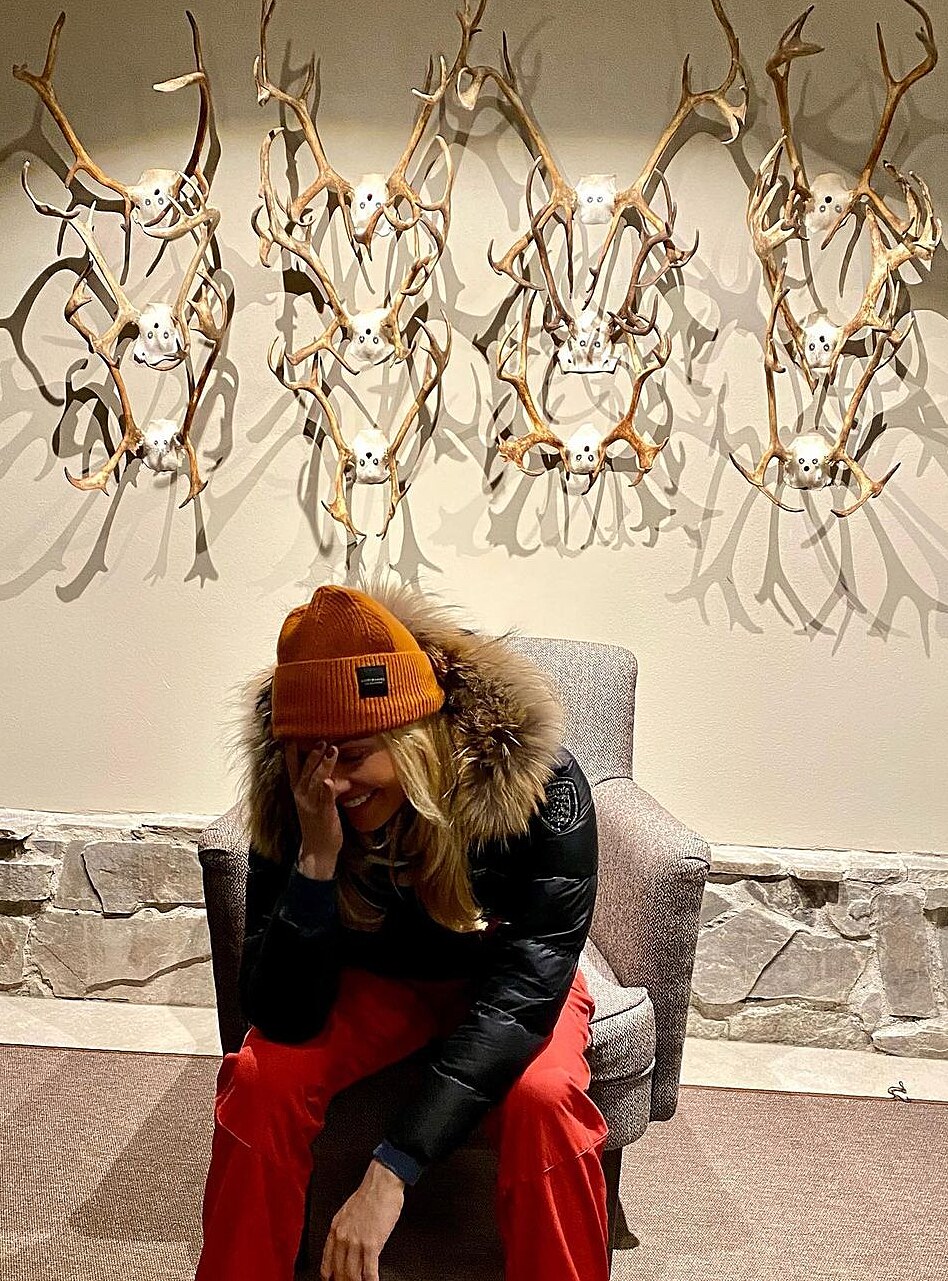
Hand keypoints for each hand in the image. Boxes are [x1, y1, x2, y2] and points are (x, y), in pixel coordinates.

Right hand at [285, 740, 343, 875]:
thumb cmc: (318, 824)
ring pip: (317, 781)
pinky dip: (328, 790)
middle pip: (306, 771)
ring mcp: (312, 805)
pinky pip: (325, 799)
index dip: (291, 753)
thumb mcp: (316, 802)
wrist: (317, 851)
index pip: (292, 768)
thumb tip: (332, 775)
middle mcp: (302, 796)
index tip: (291, 736)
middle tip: (321, 739)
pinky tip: (330, 781)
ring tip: (332, 750)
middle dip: (313, 754)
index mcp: (298, 791)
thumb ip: (321, 787)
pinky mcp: (323, 814)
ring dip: (324, 765)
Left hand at [320, 1160, 404, 1280]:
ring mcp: (356, 1242)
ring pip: (352, 1274)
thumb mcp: (347, 1212)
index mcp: (335, 1229)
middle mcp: (343, 1237)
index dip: (329, 1276)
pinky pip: (369, 1270)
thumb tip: (346, 1247)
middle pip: (339, 1271)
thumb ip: (344, 1230)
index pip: (327, 1262)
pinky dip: (371, 1280)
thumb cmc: (368, 1195)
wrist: (381, 1184)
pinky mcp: (372, 1244)